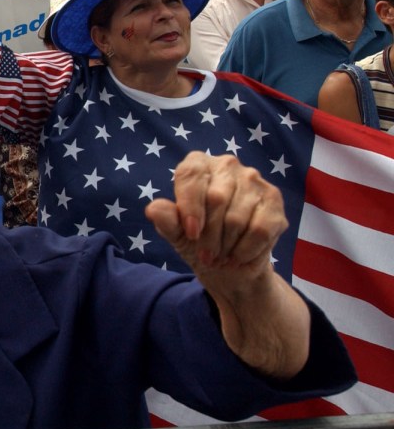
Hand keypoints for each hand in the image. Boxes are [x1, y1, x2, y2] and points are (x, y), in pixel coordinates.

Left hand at [145, 152, 286, 284]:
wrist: (231, 264)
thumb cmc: (198, 241)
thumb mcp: (177, 234)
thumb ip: (166, 221)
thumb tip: (154, 209)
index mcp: (197, 165)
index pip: (190, 176)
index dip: (189, 207)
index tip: (191, 235)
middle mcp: (227, 165)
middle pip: (216, 199)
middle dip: (208, 236)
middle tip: (206, 257)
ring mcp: (254, 180)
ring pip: (238, 217)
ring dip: (227, 247)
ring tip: (221, 258)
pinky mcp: (274, 199)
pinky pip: (260, 229)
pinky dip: (247, 251)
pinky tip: (240, 257)